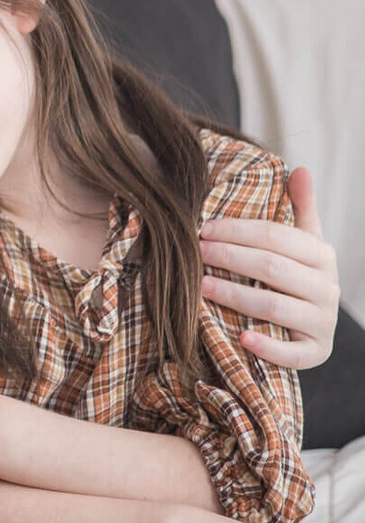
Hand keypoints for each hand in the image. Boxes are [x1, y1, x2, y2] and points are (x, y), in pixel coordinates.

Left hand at [199, 167, 339, 369]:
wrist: (319, 325)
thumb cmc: (301, 276)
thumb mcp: (305, 241)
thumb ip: (301, 207)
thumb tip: (299, 168)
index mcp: (322, 255)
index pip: (276, 236)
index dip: (237, 231)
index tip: (203, 228)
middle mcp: (327, 288)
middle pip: (271, 268)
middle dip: (229, 257)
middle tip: (195, 252)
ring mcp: (323, 322)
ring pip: (273, 306)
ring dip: (234, 295)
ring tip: (201, 286)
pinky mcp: (317, 352)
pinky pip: (292, 353)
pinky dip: (267, 346)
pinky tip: (241, 336)